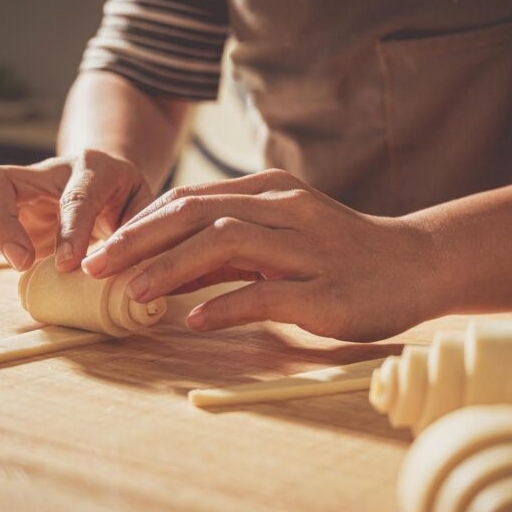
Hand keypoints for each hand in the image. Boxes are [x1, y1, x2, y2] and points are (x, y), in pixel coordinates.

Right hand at [0, 149, 152, 271]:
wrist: (105, 173)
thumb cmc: (125, 197)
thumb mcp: (143, 208)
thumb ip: (134, 233)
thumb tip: (118, 266)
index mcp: (94, 169)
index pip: (74, 197)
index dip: (69, 231)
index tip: (67, 264)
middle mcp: (47, 171)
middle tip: (22, 263)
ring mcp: (19, 184)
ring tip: (15, 256)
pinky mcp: (1, 202)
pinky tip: (1, 248)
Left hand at [81, 169, 442, 341]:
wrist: (416, 262)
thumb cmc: (342, 252)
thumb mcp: (283, 236)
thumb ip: (230, 247)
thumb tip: (168, 267)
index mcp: (270, 191)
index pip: (191, 199)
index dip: (141, 223)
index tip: (101, 248)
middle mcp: (285, 209)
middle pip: (197, 213)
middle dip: (140, 238)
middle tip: (95, 265)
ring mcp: (306, 247)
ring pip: (226, 243)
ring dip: (172, 267)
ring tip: (133, 292)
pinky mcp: (323, 289)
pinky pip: (266, 293)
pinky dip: (226, 305)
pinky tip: (196, 320)